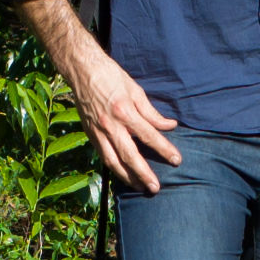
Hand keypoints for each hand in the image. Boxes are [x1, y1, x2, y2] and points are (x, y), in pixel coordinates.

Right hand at [68, 49, 183, 194]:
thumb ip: (151, 112)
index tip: (177, 160)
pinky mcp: (90, 135)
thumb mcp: (135, 90)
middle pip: (130, 155)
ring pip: (113, 162)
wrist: (82, 70)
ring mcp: (98, 132)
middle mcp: (111, 125)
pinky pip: (103, 156)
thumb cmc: (111, 76)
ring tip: (140, 188)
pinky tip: (123, 175)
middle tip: (156, 188)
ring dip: (127, 177)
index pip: (149, 135)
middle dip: (144, 174)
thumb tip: (169, 125)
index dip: (164, 149)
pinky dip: (114, 168)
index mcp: (124, 111)